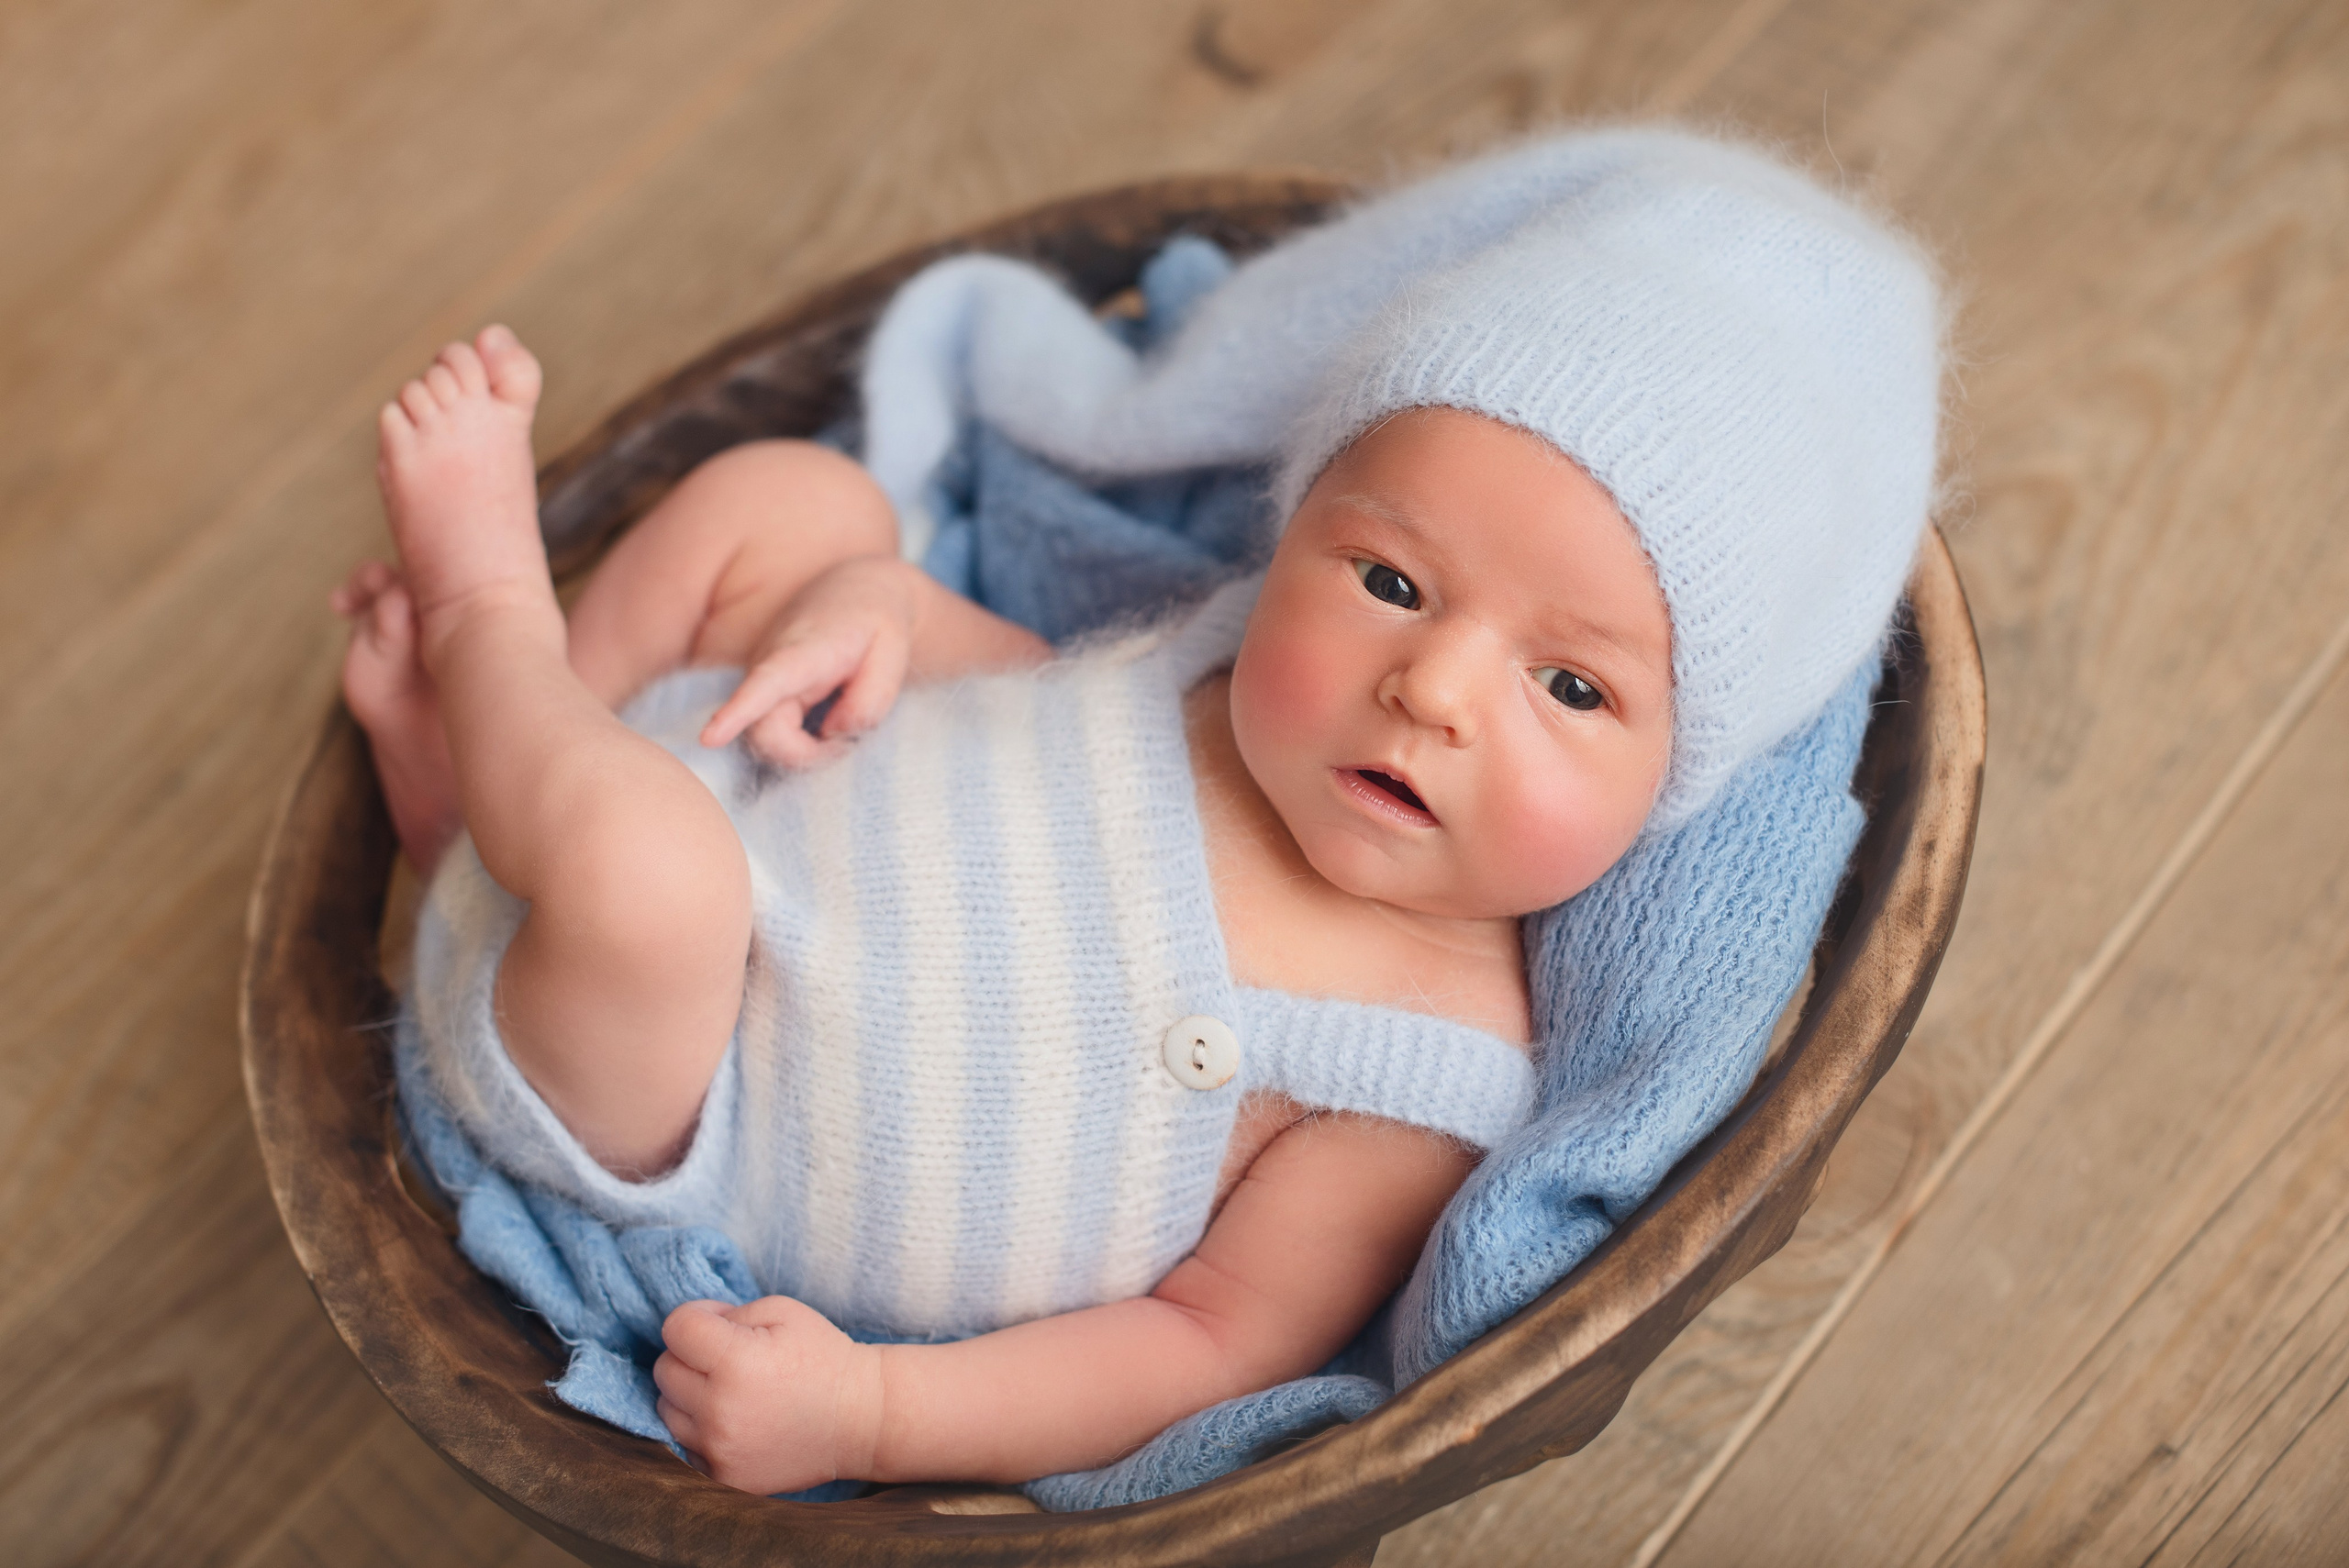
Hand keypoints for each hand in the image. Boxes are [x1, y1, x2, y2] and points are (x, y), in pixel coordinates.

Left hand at [654, 1296, 882, 1494]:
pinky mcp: (724, 1478)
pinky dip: (701, 1431)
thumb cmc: (822, 1356)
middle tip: (728, 1359)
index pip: (675, 1329)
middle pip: (664, 1371)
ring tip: (731, 1392)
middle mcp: (720, 1411)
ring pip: (666, 1410)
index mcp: (735, 1362)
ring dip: (690, 1396)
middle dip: (690, 1357)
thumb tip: (688, 1331)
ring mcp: (720, 1451)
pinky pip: (685, 1446)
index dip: (695, 1318)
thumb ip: (727, 1313)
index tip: (719, 1324)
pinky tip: (736, 1422)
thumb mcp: (782, 1311)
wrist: (859, 1418)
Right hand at [699, 556, 916, 765]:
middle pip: (765, 732)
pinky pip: (771, 732)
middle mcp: (769, 663)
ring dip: (806, 749)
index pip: (766, 682)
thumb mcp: (894, 653)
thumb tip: (834, 734)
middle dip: (805, 755)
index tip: (709, 738)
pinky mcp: (763, 692)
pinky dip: (801, 742)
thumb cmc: (877, 622)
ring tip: (842, 725)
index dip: (738, 712)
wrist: (855, 590)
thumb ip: (872, 699)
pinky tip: (825, 724)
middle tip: (848, 744)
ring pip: (768, 737)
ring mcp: (761, 678)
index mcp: (803, 649)